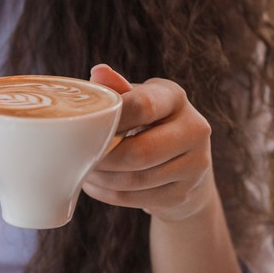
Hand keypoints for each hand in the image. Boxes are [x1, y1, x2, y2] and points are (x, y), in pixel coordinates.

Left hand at [82, 64, 217, 222]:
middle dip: (103, 158)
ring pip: (138, 179)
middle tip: (78, 157)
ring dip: (103, 178)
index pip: (143, 106)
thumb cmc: (147, 122)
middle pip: (141, 152)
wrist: (183, 163)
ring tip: (83, 171)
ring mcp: (195, 164)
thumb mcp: (136, 99)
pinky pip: (139, 198)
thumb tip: (98, 73)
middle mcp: (194, 129)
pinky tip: (96, 186)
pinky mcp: (184, 193)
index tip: (84, 127)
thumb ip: (118, 90)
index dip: (111, 119)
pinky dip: (110, 194)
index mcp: (175, 98)